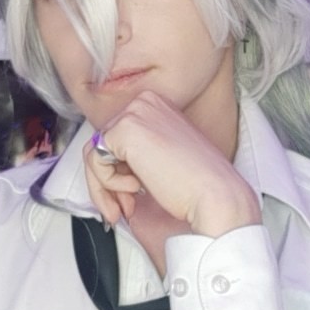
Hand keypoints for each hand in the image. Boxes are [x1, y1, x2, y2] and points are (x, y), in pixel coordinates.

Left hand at [83, 92, 259, 236]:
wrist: (215, 194)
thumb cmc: (198, 184)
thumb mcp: (161, 158)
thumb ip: (137, 153)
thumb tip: (107, 165)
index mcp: (156, 106)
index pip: (116, 135)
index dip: (118, 170)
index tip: (130, 195)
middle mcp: (145, 103)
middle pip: (101, 144)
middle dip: (108, 182)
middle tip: (124, 206)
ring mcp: (134, 113)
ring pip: (94, 154)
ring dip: (105, 187)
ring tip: (128, 204)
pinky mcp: (125, 130)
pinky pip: (95, 160)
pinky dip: (108, 184)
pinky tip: (136, 189)